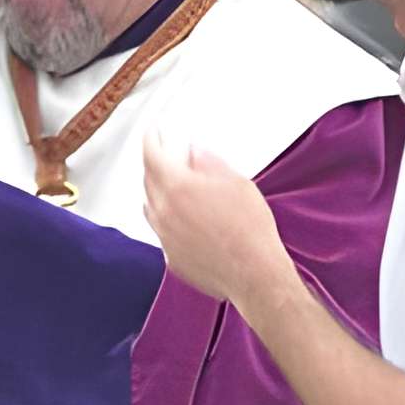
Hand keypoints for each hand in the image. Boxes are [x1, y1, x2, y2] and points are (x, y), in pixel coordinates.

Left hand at [141, 136, 292, 309]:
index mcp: (177, 187)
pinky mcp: (170, 257)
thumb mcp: (236, 183)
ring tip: (179, 188)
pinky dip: (168, 219)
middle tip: (170, 157)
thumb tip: (193, 153)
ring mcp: (163, 236)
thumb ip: (208, 163)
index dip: (150, 139)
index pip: (151, 154)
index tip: (153, 131)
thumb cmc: (250, 229)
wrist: (255, 274)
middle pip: (148, 179)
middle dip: (156, 164)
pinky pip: (161, 231)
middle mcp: (163, 211)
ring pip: (151, 206)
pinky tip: (187, 219)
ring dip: (160, 192)